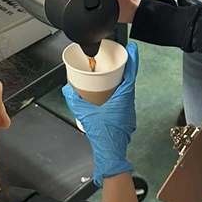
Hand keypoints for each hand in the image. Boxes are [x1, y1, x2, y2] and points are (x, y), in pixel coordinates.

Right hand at [63, 42, 137, 185]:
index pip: (131, 73)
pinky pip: (125, 98)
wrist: (110, 152)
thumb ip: (74, 98)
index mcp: (123, 97)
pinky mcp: (126, 116)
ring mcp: (129, 110)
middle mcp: (129, 102)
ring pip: (128, 89)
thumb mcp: (83, 112)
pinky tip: (111, 92)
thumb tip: (67, 88)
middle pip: (130, 79)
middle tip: (119, 57)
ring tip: (113, 72)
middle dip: (126, 67)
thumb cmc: (102, 134)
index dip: (133, 59)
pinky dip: (120, 91)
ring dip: (123, 79)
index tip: (133, 49)